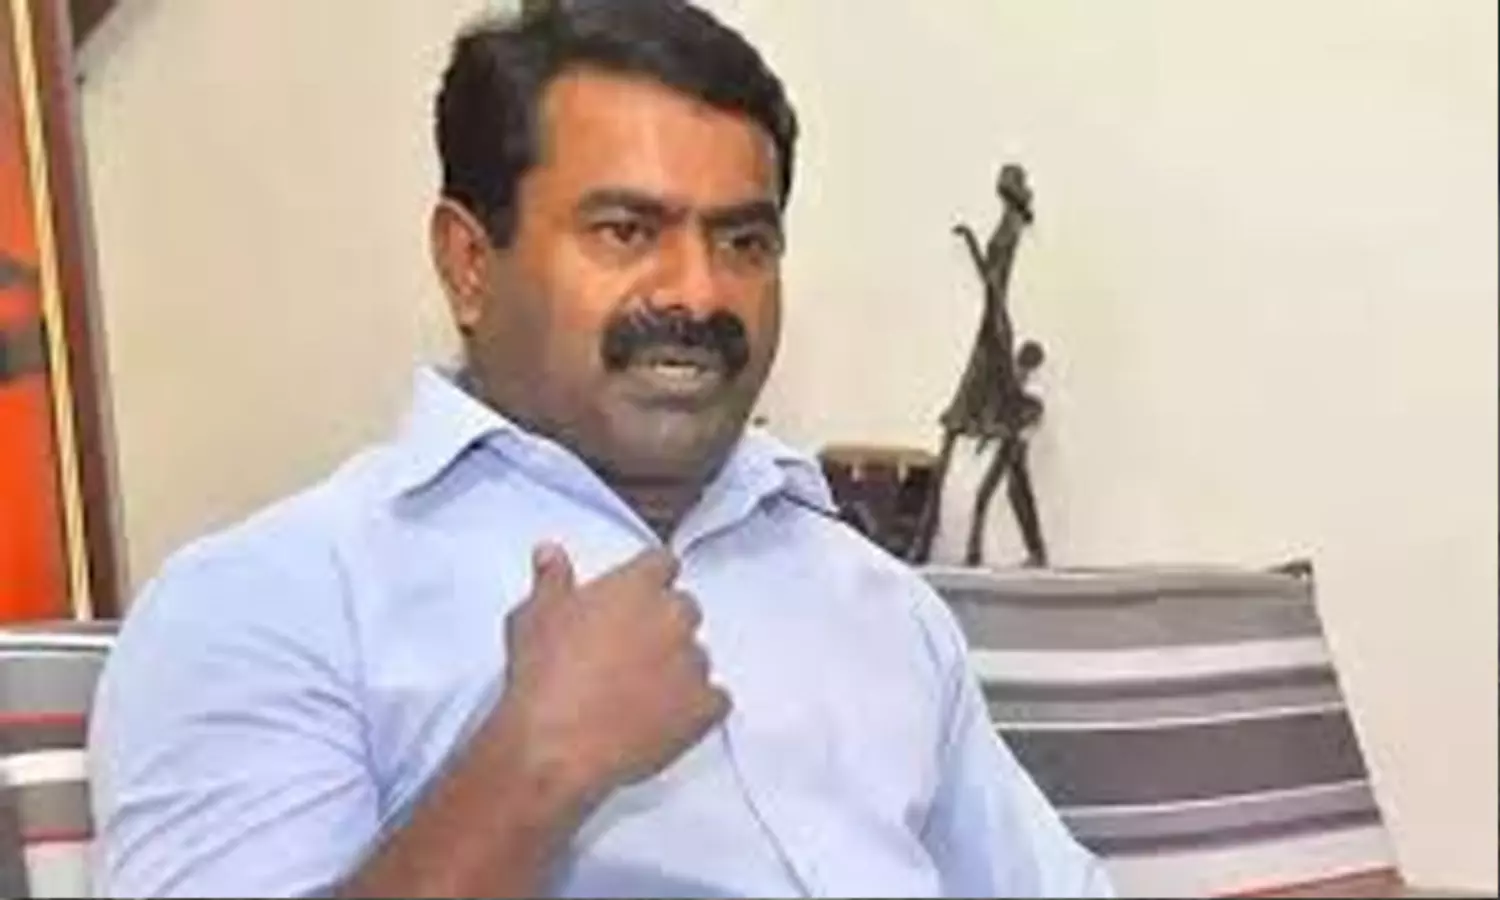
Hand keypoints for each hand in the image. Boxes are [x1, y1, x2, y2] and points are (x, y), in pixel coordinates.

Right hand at [495, 543, 729, 809]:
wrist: (554, 743)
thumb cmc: (544, 677)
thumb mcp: (533, 615)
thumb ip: (553, 580)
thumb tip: (552, 555)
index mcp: (637, 587)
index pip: (663, 563)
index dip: (650, 579)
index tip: (638, 594)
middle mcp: (673, 618)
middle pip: (684, 609)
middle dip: (663, 626)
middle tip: (630, 650)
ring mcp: (692, 663)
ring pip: (697, 656)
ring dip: (677, 667)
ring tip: (641, 691)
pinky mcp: (702, 708)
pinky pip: (716, 700)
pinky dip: (699, 707)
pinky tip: (669, 717)